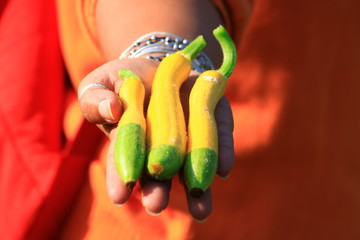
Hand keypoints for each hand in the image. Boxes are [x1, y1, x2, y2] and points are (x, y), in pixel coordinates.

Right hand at [78, 58, 234, 220]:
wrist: (161, 64)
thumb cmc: (126, 80)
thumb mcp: (102, 83)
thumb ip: (96, 99)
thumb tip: (111, 109)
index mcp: (131, 143)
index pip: (124, 162)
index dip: (120, 177)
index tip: (119, 195)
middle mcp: (162, 149)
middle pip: (160, 174)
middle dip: (158, 189)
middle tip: (156, 204)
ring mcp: (190, 138)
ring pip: (192, 165)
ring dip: (197, 185)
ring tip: (200, 209)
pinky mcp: (213, 121)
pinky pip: (220, 138)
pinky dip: (222, 153)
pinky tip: (223, 169)